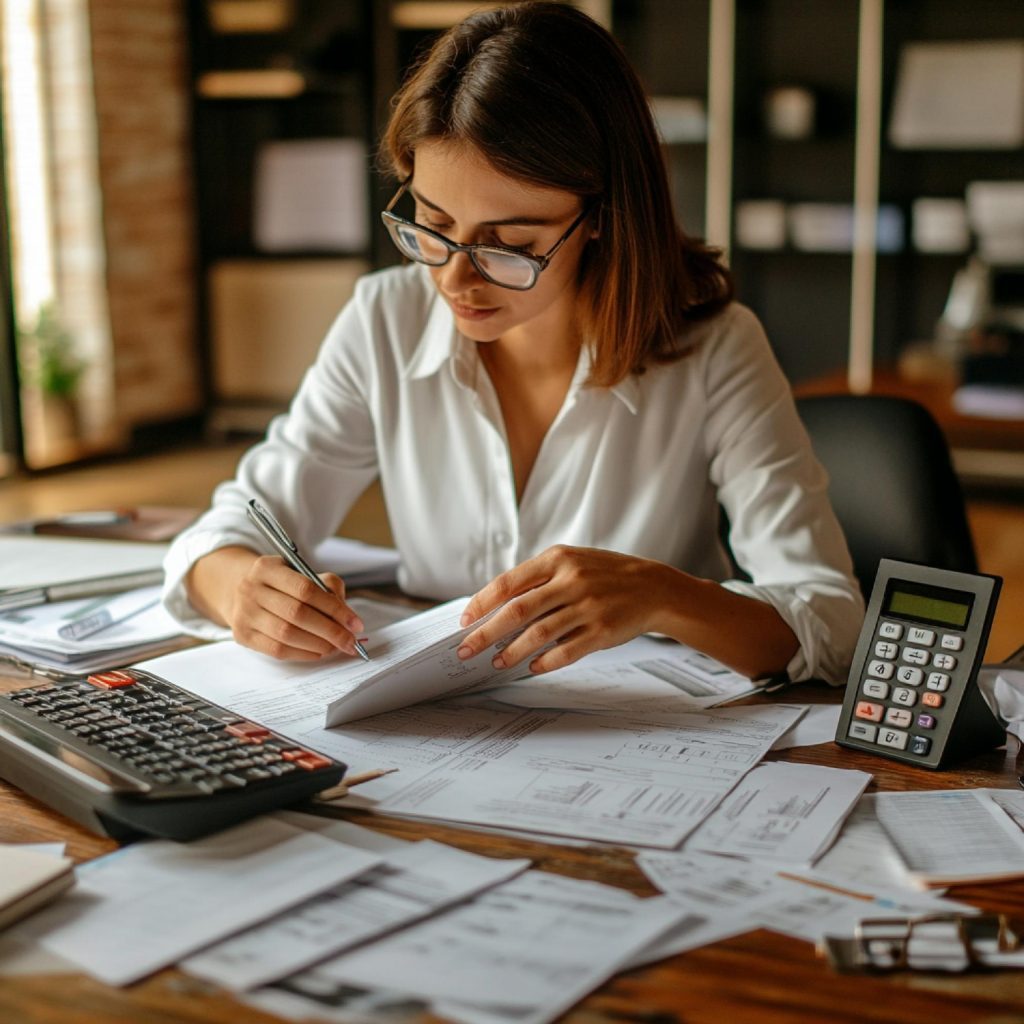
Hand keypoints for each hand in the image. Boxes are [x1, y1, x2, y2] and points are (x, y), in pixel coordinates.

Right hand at [188, 547, 364, 660]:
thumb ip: (326, 586)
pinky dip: (303, 653)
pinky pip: (277, 650)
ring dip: (319, 644)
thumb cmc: (279, 582)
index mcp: (267, 568)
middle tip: (350, 641)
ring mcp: (243, 614)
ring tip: (336, 647)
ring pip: (287, 634)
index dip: (334, 608)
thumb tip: (346, 616)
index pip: (306, 589)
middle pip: (297, 614)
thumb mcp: (300, 571)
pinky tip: (319, 652)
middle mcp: (251, 589)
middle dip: (330, 631)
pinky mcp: (242, 636)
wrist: (237, 589)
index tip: (355, 623)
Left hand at [456, 545, 671, 674]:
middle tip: (466, 649)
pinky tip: (532, 667)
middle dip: (485, 632)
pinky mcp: (601, 631)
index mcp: (558, 560)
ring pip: (538, 634)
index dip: (481, 603)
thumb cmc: (606, 575)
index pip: (508, 583)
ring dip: (512, 652)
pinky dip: (544, 662)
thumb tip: (497, 604)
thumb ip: (538, 579)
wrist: (654, 587)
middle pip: (517, 610)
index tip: (465, 620)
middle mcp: (571, 581)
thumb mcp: (572, 563)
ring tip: (497, 662)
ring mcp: (587, 607)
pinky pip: (565, 652)